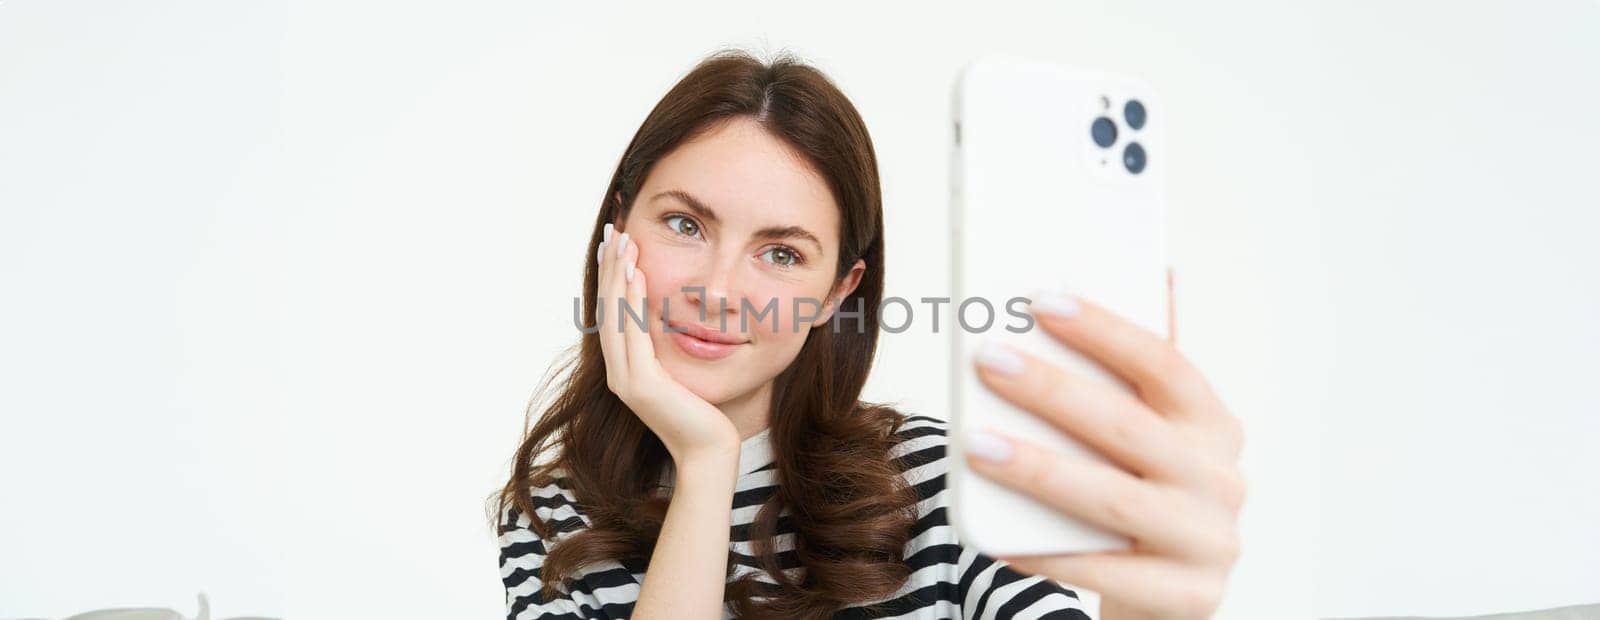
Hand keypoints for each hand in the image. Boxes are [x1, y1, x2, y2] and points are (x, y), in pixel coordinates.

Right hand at [596, 223, 739, 462]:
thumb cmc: (704, 415)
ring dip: (617, 276)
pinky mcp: (642, 384)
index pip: (614, 315)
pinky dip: (632, 301)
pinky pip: (633, 334)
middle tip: (614, 231)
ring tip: (622, 242)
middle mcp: (619, 373)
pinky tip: (636, 274)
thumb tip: (673, 320)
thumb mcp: (682, 374)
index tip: (617, 244)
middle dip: (610, 268)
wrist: (709, 452)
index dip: (612, 278)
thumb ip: (669, 351)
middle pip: (608, 310)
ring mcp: (626, 380)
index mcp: (625, 370)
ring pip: (616, 316)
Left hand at [962, 273, 1244, 619]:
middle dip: (1053, 391)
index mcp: (1213, 425)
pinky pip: (1102, 571)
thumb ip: (1134, 374)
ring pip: (1112, 500)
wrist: (1169, 595)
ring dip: (1038, 469)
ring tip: (976, 445)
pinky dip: (1044, 552)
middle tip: (989, 362)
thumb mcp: (1151, 435)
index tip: (1041, 302)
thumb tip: (1137, 279)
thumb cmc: (1140, 496)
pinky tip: (995, 536)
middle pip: (1129, 427)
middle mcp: (1220, 480)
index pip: (1164, 364)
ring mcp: (1208, 541)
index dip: (1104, 330)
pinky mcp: (1188, 597)